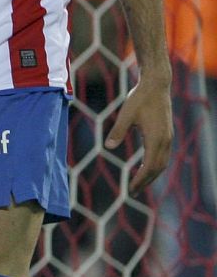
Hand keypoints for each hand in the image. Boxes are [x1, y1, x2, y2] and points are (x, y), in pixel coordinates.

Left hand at [106, 75, 172, 192]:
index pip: (149, 166)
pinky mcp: (166, 133)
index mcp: (155, 138)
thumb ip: (117, 131)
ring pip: (162, 162)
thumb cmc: (140, 98)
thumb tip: (108, 147)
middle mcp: (165, 140)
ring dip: (152, 174)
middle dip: (146, 181)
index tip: (131, 189)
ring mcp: (168, 137)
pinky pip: (163, 154)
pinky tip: (146, 167)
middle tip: (133, 192)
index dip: (141, 179)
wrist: (156, 85)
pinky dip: (155, 164)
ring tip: (140, 183)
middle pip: (158, 168)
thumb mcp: (126, 114)